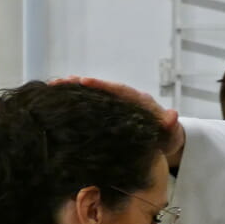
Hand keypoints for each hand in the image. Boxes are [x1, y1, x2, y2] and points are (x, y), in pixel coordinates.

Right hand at [53, 76, 184, 166]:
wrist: (166, 141)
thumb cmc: (168, 138)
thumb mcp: (171, 133)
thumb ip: (171, 125)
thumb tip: (173, 114)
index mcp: (138, 100)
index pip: (118, 90)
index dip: (101, 85)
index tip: (84, 81)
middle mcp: (125, 98)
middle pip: (100, 87)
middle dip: (79, 83)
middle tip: (58, 82)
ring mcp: (116, 104)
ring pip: (93, 94)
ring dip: (73, 90)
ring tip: (51, 87)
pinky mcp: (109, 112)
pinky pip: (91, 103)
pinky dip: (76, 100)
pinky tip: (58, 101)